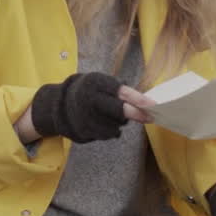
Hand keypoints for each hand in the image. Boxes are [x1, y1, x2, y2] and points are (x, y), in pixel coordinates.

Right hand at [29, 72, 154, 142]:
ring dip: (121, 122)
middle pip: (120, 110)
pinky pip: (108, 134)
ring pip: (116, 125)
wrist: (62, 104)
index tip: (153, 105)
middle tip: (150, 117)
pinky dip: (112, 130)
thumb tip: (145, 103)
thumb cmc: (92, 91)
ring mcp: (85, 116)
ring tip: (113, 115)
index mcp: (96, 82)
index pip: (121, 92)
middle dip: (136, 114)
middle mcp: (89, 98)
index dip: (139, 99)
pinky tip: (105, 123)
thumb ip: (121, 91)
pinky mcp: (84, 130)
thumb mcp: (103, 83)